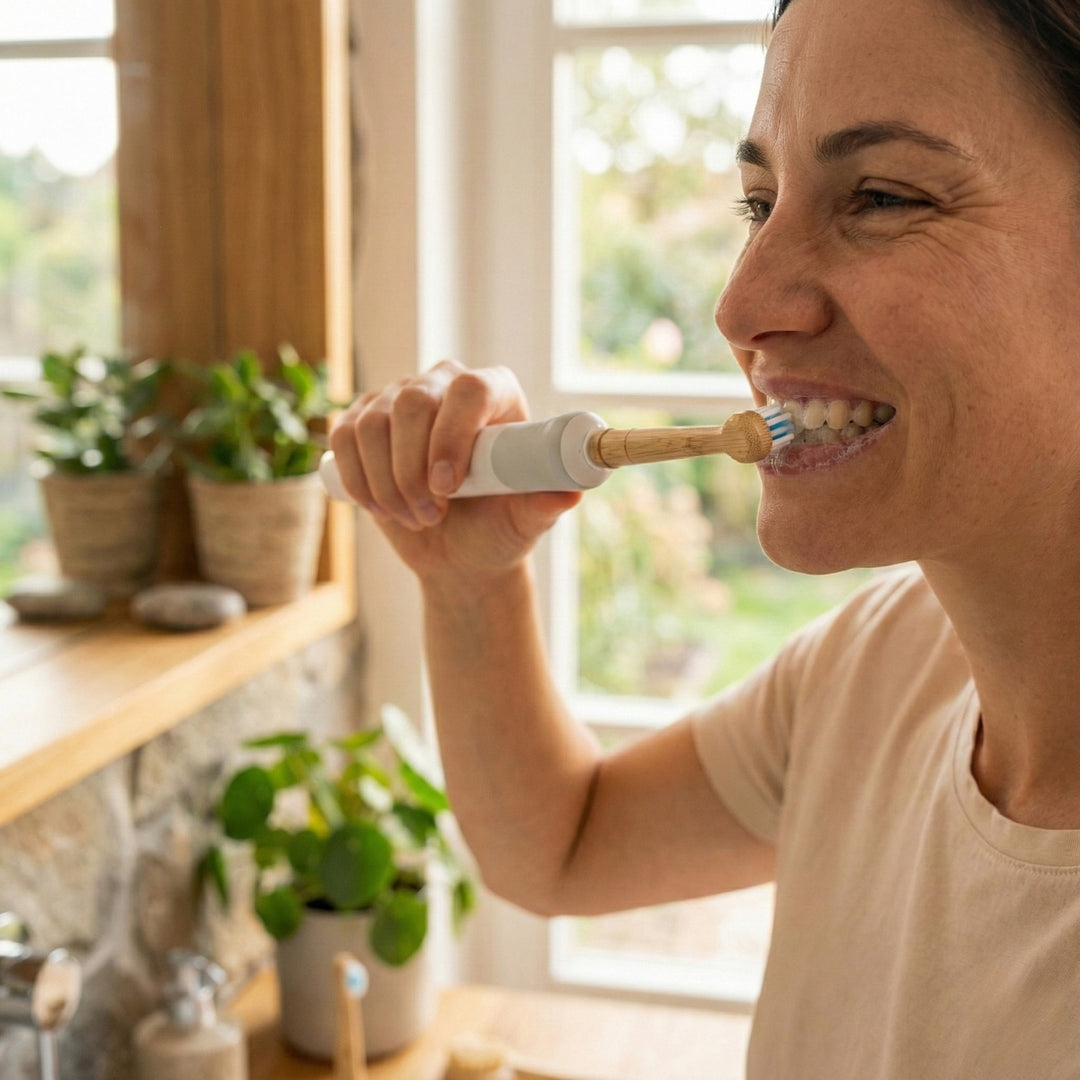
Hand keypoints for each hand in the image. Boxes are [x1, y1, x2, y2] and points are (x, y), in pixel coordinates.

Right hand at [328, 361, 581, 582]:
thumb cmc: (499, 528)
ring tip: (416, 519)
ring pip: (373, 423)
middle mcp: (445, 383)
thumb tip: (570, 494)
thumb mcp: (525, 521)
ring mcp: (399, 398)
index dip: (452, 434)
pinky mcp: (362, 421)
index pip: (469, 389)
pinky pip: (343, 437)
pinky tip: (381, 508)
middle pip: (413, 401)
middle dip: (413, 468)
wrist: (459, 553)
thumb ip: (545, 505)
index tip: (447, 486)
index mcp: (495, 392)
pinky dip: (358, 479)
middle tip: (432, 515)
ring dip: (388, 483)